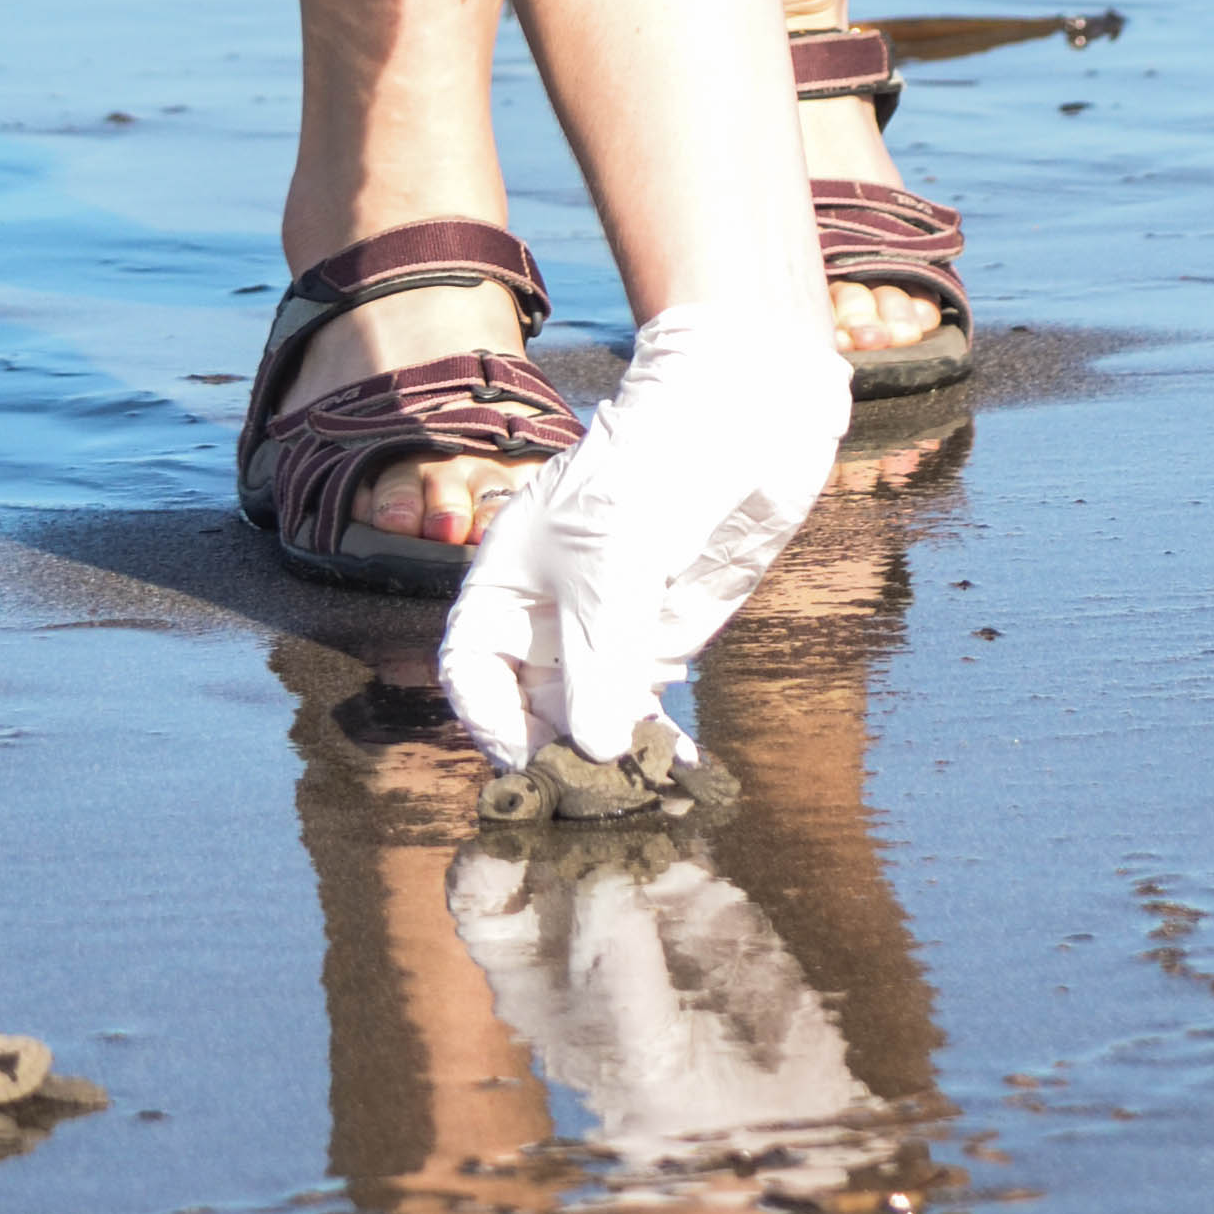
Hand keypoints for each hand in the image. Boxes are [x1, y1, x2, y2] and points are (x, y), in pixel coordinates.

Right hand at [439, 301, 849, 764]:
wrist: (740, 416)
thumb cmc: (651, 470)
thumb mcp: (610, 566)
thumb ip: (599, 663)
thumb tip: (595, 752)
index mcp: (509, 576)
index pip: (472, 666)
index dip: (489, 716)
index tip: (528, 759)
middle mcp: (551, 611)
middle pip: (529, 704)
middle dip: (554, 752)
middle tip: (592, 796)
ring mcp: (608, 628)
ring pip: (588, 716)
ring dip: (611, 759)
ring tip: (640, 795)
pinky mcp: (663, 637)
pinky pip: (646, 706)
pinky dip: (657, 741)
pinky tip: (678, 771)